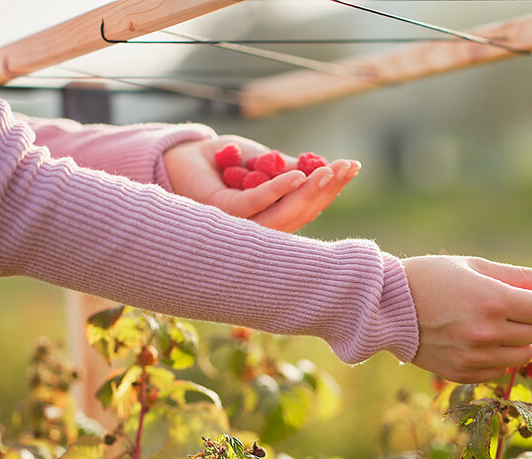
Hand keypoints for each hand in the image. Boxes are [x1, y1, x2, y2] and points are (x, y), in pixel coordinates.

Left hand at [163, 135, 359, 232]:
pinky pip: (255, 204)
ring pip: (283, 214)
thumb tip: (322, 170)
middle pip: (301, 215)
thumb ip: (288, 169)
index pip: (308, 208)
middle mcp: (258, 230)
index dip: (333, 189)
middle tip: (348, 167)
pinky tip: (296, 175)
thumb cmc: (222, 161)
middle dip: (328, 190)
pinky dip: (278, 189)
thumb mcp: (263, 161)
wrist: (178, 156)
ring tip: (329, 170)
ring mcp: (240, 226)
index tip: (353, 167)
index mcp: (271, 219)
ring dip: (310, 192)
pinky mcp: (221, 214)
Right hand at [402, 257, 531, 383]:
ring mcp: (474, 357)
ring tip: (496, 322)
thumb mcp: (475, 267)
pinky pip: (500, 369)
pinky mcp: (462, 374)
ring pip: (525, 354)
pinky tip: (478, 339)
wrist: (385, 307)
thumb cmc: (430, 277)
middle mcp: (486, 332)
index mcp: (492, 300)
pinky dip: (500, 355)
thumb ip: (520, 275)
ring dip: (520, 338)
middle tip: (519, 302)